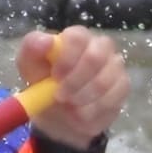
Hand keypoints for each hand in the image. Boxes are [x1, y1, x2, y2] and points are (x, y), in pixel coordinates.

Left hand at [21, 26, 128, 143]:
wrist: (59, 114)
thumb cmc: (44, 83)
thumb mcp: (29, 66)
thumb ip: (32, 48)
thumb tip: (46, 41)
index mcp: (76, 37)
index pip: (78, 37)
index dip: (67, 58)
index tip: (55, 77)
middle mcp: (100, 46)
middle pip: (96, 56)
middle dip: (76, 81)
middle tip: (61, 96)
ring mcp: (114, 66)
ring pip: (105, 80)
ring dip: (83, 98)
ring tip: (69, 107)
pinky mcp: (122, 87)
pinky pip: (113, 97)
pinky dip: (94, 110)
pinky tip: (81, 115)